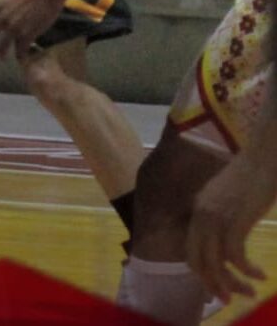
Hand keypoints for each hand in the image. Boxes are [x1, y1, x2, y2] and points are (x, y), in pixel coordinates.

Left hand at [188, 152, 276, 301]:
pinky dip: (246, 270)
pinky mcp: (234, 220)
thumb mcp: (230, 198)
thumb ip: (223, 215)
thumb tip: (229, 238)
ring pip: (215, 263)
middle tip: (228, 298)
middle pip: (197, 260)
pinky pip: (235, 256)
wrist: (265, 157)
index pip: (191, 249)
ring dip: (232, 282)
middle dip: (212, 284)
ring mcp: (215, 218)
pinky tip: (260, 275)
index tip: (217, 286)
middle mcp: (201, 215)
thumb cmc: (254, 176)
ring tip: (249, 293)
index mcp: (198, 210)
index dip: (202, 272)